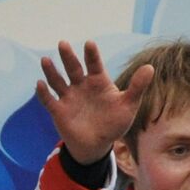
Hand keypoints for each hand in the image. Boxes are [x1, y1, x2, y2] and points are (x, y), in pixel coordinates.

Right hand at [36, 40, 154, 164]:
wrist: (97, 145)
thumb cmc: (114, 123)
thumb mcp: (128, 106)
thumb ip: (137, 87)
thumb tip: (150, 67)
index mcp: (98, 81)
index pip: (94, 64)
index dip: (92, 55)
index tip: (89, 44)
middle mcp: (81, 85)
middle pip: (73, 68)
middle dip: (68, 57)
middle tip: (63, 44)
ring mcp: (69, 97)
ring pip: (58, 81)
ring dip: (51, 71)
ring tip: (45, 60)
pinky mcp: (59, 111)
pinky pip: (49, 100)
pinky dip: (43, 93)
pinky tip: (39, 84)